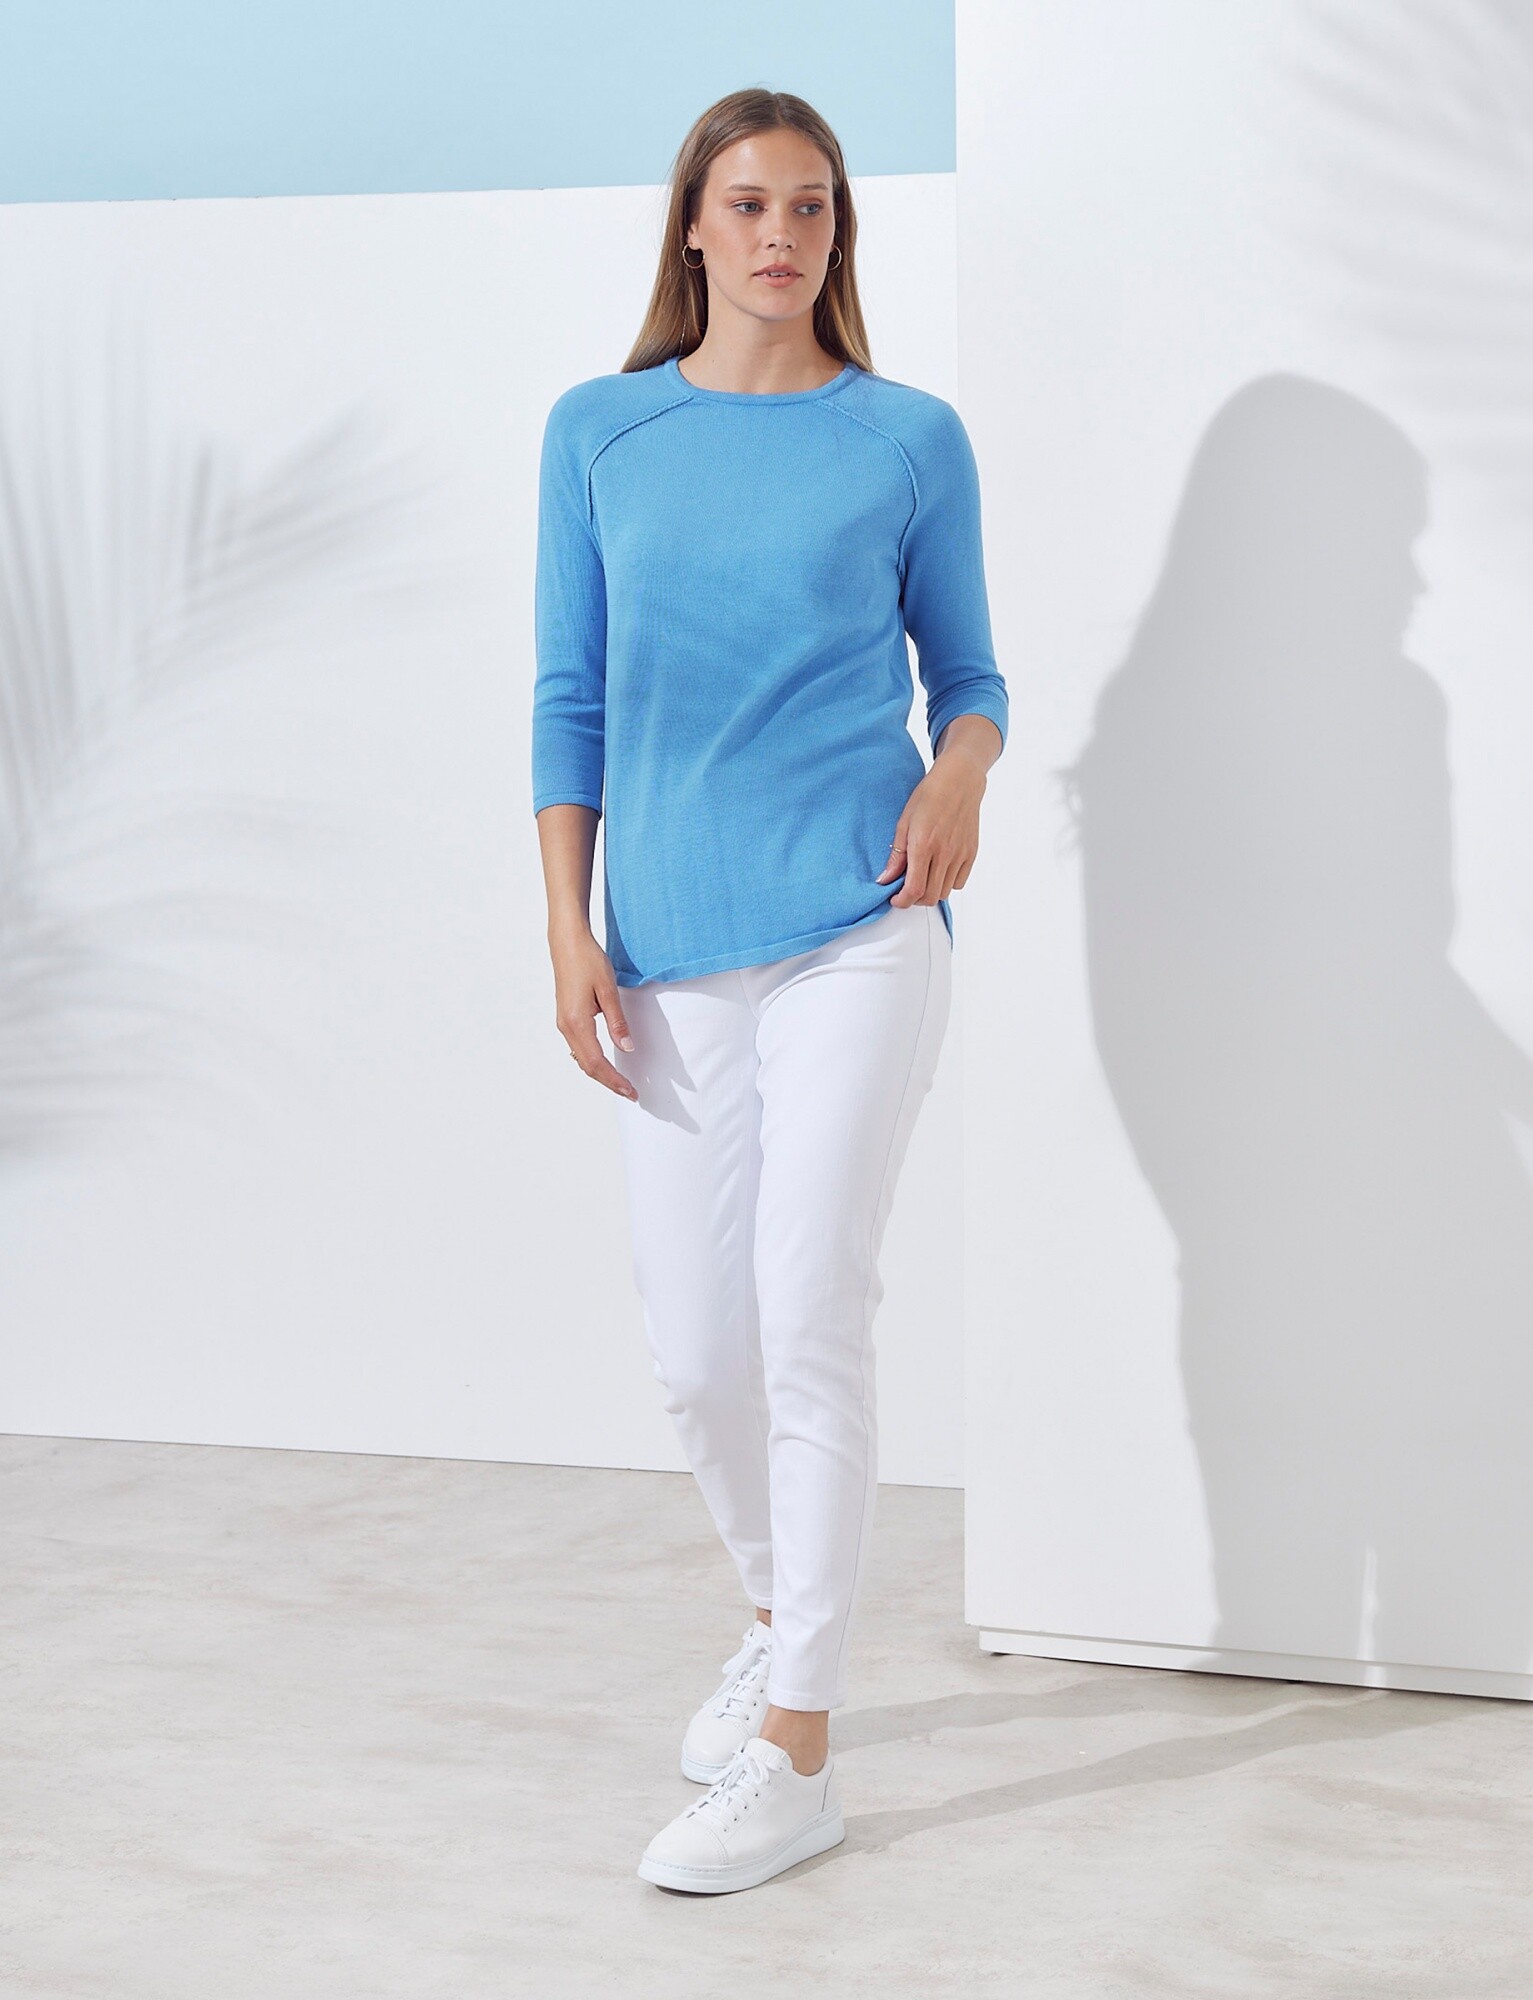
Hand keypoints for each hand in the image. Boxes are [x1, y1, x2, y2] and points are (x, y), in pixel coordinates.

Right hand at [550, 924, 638, 1098]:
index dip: (614, 1080)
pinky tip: (604, 1062)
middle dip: (609, 1081)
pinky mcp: (566, 1017)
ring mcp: (564, 1023)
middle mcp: (566, 1026)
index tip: (631, 1091)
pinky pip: (579, 1047)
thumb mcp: (608, 990)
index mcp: (576, 1022)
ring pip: (581, 1058)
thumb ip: (617, 1022)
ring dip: (601, 1072)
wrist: (566, 942)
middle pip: (587, 1065)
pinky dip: (592, 1059)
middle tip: (630, 1092)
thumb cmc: (587, 961)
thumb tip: (627, 1047)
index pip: (596, 1062)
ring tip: (620, 1082)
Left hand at [876, 752, 986, 905]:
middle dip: (914, 899)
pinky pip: (959, 882)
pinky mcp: (971, 853)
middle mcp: (944, 853)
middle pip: (930, 896)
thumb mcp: (903, 823)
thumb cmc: (929, 796)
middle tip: (906, 889)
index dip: (902, 901)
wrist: (959, 781)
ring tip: (923, 877)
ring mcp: (960, 854)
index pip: (914, 890)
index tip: (895, 899)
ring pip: (945, 892)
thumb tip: (885, 879)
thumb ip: (896, 855)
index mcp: (923, 845)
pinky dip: (947, 883)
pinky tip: (939, 870)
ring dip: (931, 891)